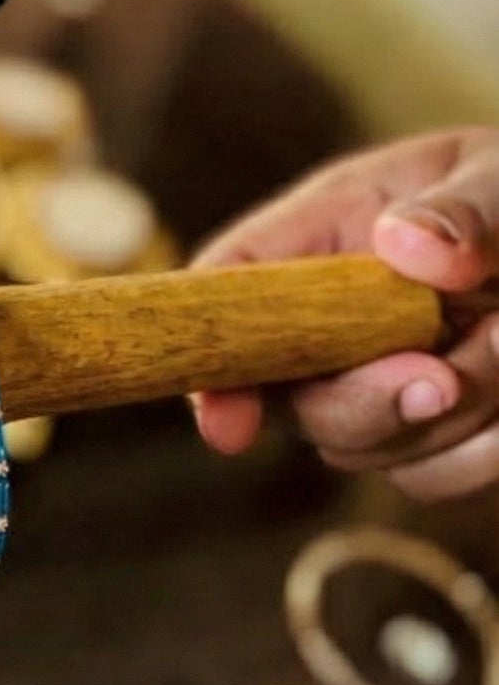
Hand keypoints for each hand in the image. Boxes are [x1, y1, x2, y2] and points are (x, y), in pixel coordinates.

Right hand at [191, 130, 498, 501]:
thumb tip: (404, 245)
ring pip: (362, 448)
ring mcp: (375, 378)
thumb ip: (463, 208)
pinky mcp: (427, 428)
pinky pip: (429, 476)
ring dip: (448, 419)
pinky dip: (482, 451)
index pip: (231, 288)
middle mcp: (330, 315)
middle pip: (290, 397)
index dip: (213, 355)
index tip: (227, 424)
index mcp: (322, 235)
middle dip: (364, 403)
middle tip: (446, 379)